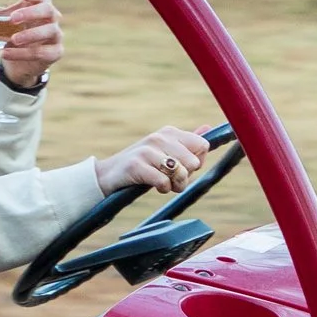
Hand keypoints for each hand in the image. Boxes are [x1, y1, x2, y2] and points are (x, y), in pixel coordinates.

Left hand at [0, 0, 64, 86]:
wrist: (18, 62)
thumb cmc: (11, 33)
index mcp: (38, 4)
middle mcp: (51, 17)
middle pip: (48, 10)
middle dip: (31, 13)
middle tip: (13, 18)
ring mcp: (55, 35)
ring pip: (49, 31)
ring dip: (30, 35)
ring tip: (13, 39)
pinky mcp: (55, 52)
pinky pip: (43, 52)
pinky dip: (24, 53)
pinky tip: (7, 53)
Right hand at [98, 123, 215, 197]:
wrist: (108, 175)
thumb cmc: (142, 166)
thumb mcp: (166, 151)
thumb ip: (187, 143)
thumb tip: (209, 128)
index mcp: (169, 132)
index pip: (202, 145)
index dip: (196, 162)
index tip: (182, 168)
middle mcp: (159, 137)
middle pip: (194, 162)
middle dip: (185, 177)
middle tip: (171, 179)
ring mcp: (147, 150)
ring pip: (180, 172)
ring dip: (174, 185)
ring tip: (164, 184)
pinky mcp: (137, 165)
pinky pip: (164, 182)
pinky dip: (162, 188)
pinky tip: (154, 186)